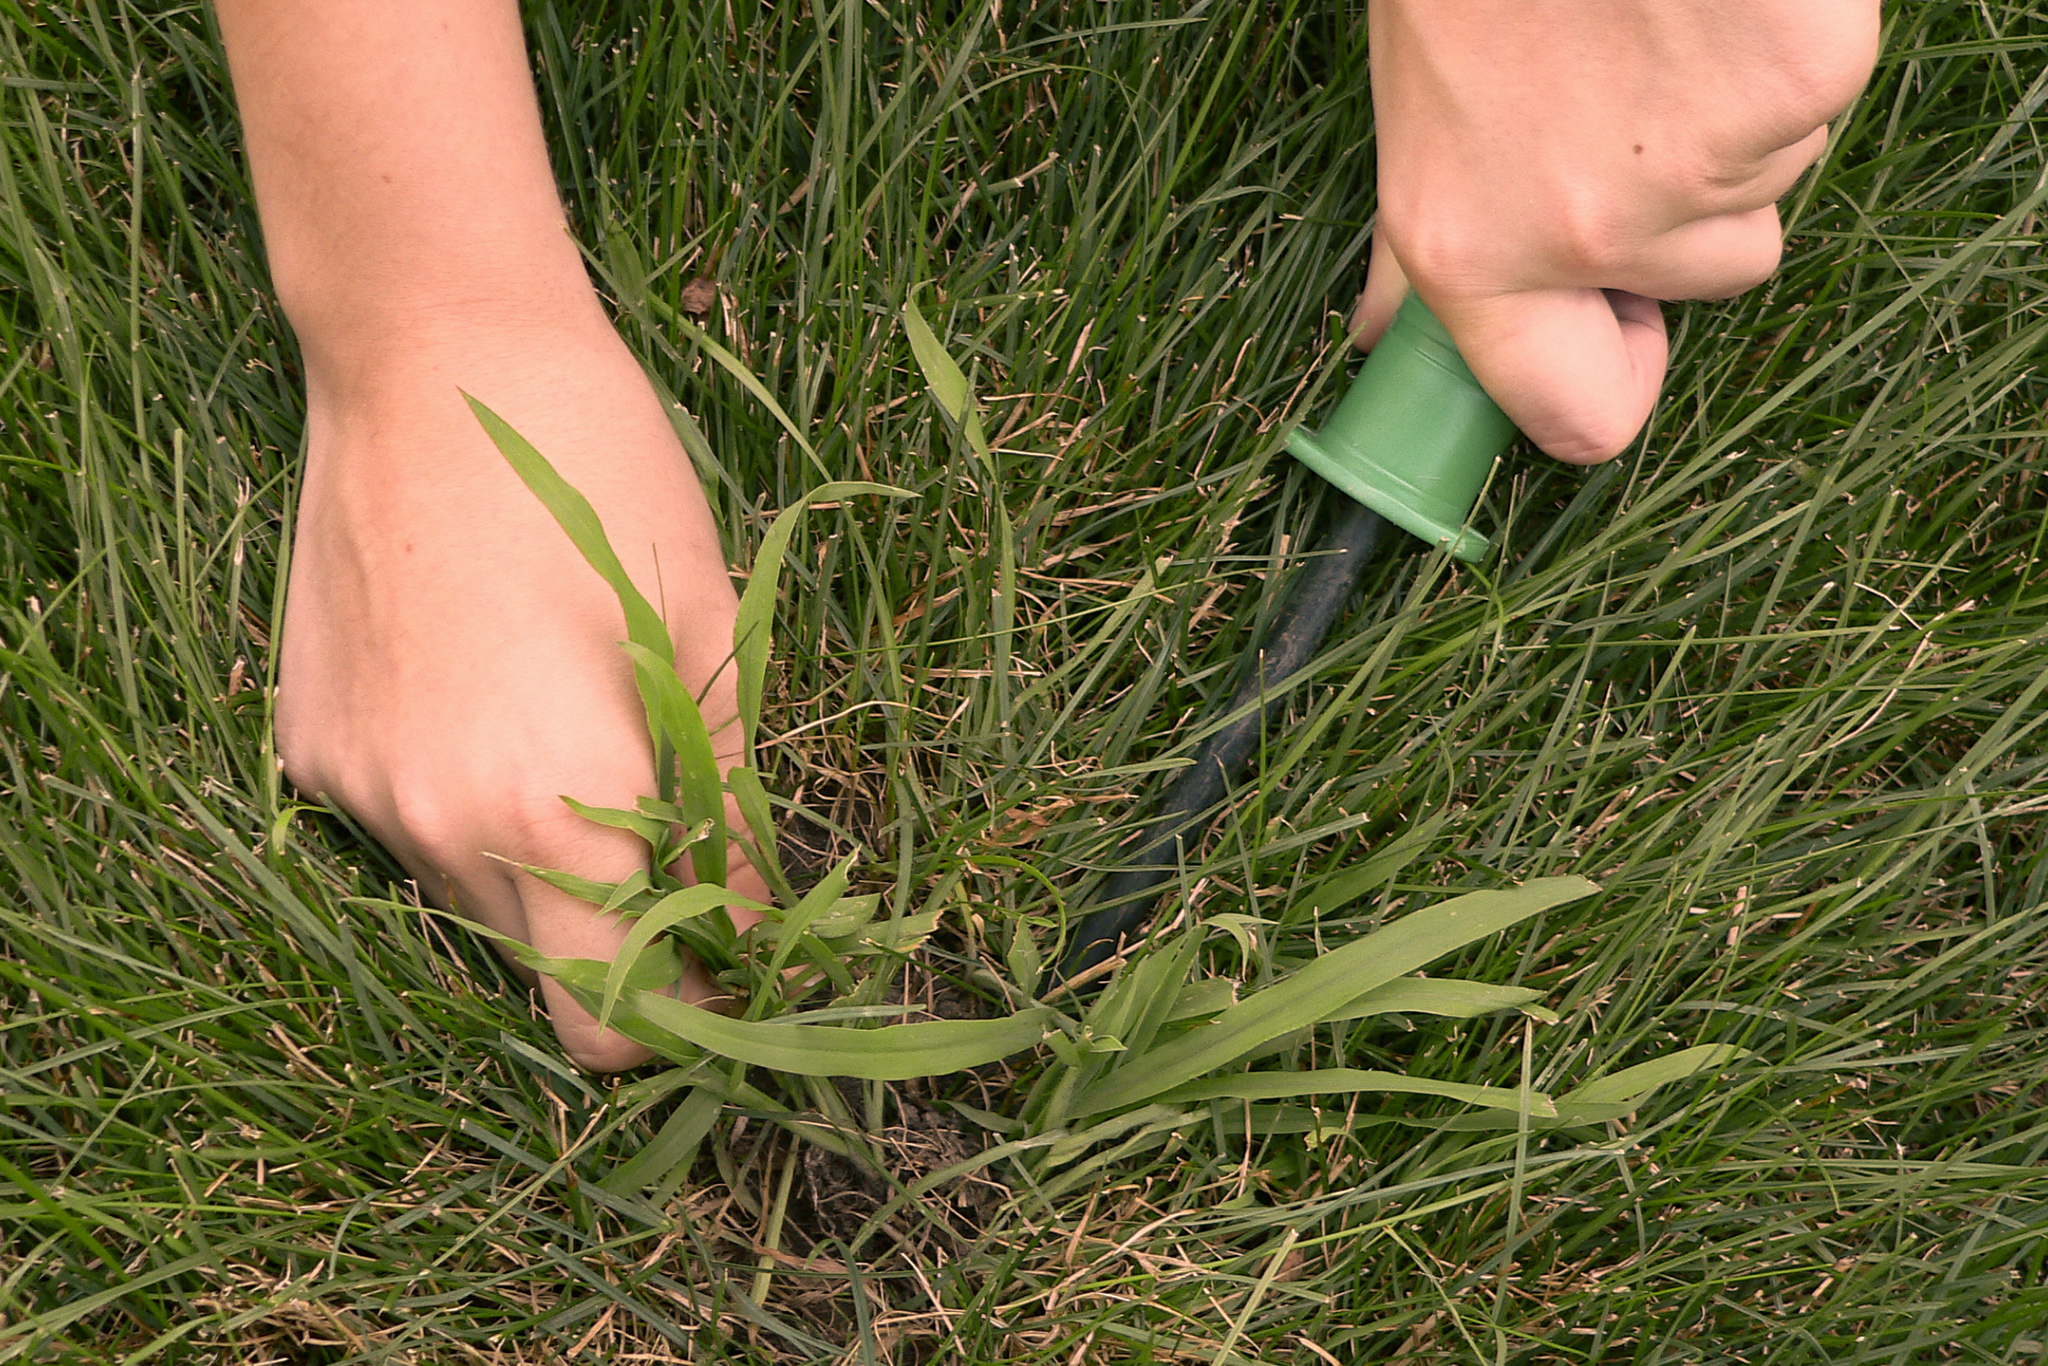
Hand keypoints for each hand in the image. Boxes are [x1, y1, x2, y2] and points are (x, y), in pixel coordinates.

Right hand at [275, 320, 768, 1071]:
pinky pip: (406, 825)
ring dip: (543, 866)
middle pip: (542, 972)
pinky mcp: (306, 744)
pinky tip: (489, 693)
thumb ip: (730, 807)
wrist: (429, 350)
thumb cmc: (603, 477)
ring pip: (472, 900)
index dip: (684, 1015)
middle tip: (681, 853)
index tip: (731, 968)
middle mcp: (436, 829)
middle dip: (622, 942)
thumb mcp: (706, 637)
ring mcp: (356, 790)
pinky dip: (463, 801)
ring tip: (581, 737)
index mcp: (554, 811)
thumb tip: (758, 924)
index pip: (611, 1023)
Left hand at [1354, 0, 1879, 462]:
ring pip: (1772, 177)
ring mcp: (1709, 162)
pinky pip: (1820, 92)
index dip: (1611, 378)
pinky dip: (1786, 44)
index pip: (1580, 419)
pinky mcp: (1800, 78)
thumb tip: (1379, 330)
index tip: (1617, 330)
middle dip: (1686, 203)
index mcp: (1472, 251)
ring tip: (1655, 21)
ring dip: (1733, 115)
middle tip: (1627, 93)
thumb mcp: (1413, 113)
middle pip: (1714, 275)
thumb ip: (1413, 240)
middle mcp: (1588, 233)